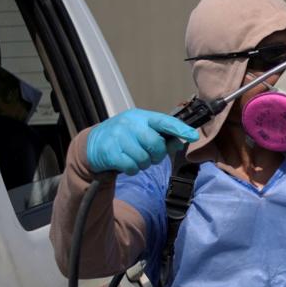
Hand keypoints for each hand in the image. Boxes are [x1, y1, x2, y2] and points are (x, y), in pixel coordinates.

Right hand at [85, 108, 199, 174]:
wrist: (92, 144)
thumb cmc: (123, 137)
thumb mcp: (142, 131)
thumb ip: (161, 136)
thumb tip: (180, 142)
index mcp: (141, 117)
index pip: (164, 121)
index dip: (180, 129)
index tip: (193, 136)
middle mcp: (130, 124)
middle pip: (156, 144)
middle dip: (157, 154)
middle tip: (150, 155)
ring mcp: (118, 137)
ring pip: (144, 158)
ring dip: (143, 163)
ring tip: (135, 158)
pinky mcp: (110, 152)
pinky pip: (131, 166)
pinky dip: (132, 169)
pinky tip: (126, 164)